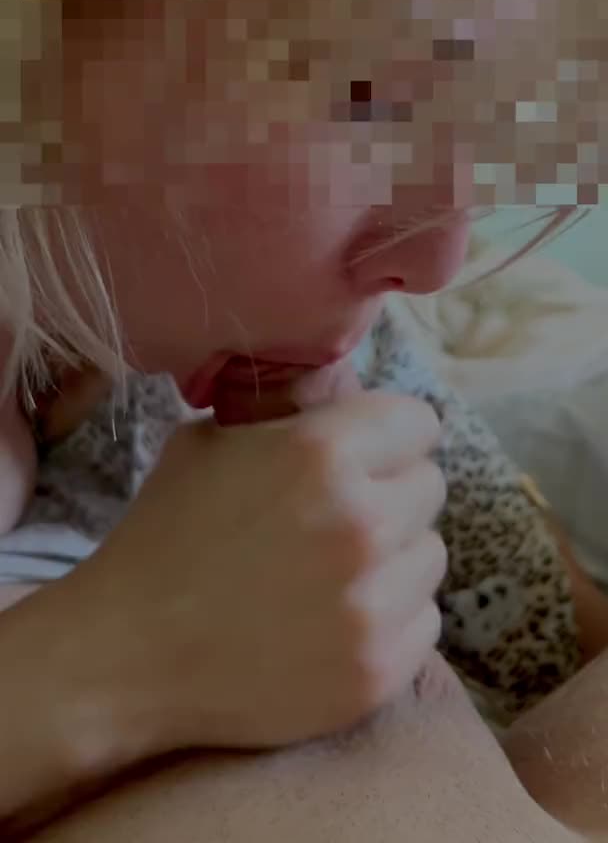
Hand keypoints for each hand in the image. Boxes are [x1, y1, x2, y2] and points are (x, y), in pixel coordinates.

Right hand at [75, 390, 445, 753]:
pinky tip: (335, 623)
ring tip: (334, 575)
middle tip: (342, 518)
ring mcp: (374, 602)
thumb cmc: (166, 535)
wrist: (129, 653)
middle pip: (430, 486)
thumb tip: (343, 405)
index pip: (419, 423)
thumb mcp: (211, 442)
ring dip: (394, 559)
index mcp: (322, 452)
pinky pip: (423, 621)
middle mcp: (362, 522)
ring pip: (430, 555)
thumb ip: (287, 417)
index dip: (388, 436)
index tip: (368, 455)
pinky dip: (390, 619)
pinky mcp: (380, 668)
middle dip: (391, 494)